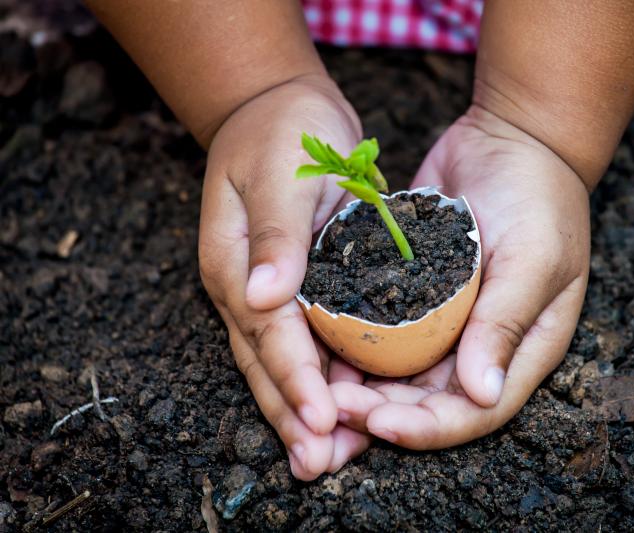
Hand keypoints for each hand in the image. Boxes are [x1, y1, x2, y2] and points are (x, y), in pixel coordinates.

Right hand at [198, 75, 370, 478]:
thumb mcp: (281, 172)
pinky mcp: (295, 288)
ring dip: (303, 411)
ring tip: (327, 458)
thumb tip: (262, 296)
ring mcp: (266, 292)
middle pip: (266, 365)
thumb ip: (275, 235)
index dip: (295, 378)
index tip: (322, 420)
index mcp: (235, 265)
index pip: (269, 333)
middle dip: (292, 417)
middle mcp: (246, 288)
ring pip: (282, 365)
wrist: (278, 110)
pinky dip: (322, 379)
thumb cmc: (281, 131)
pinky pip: (306, 344)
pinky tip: (345, 410)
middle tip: (318, 465)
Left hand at [332, 105, 590, 447]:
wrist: (512, 138)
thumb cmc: (539, 197)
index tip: (377, 424)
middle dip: (381, 413)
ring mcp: (445, 321)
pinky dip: (351, 341)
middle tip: (331, 406)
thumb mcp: (533, 259)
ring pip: (398, 373)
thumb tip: (481, 393)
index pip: (475, 412)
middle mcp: (479, 346)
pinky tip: (316, 343)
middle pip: (428, 402)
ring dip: (360, 387)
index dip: (427, 429)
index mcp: (520, 351)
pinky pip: (379, 327)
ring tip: (316, 388)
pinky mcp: (412, 291)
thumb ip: (506, 324)